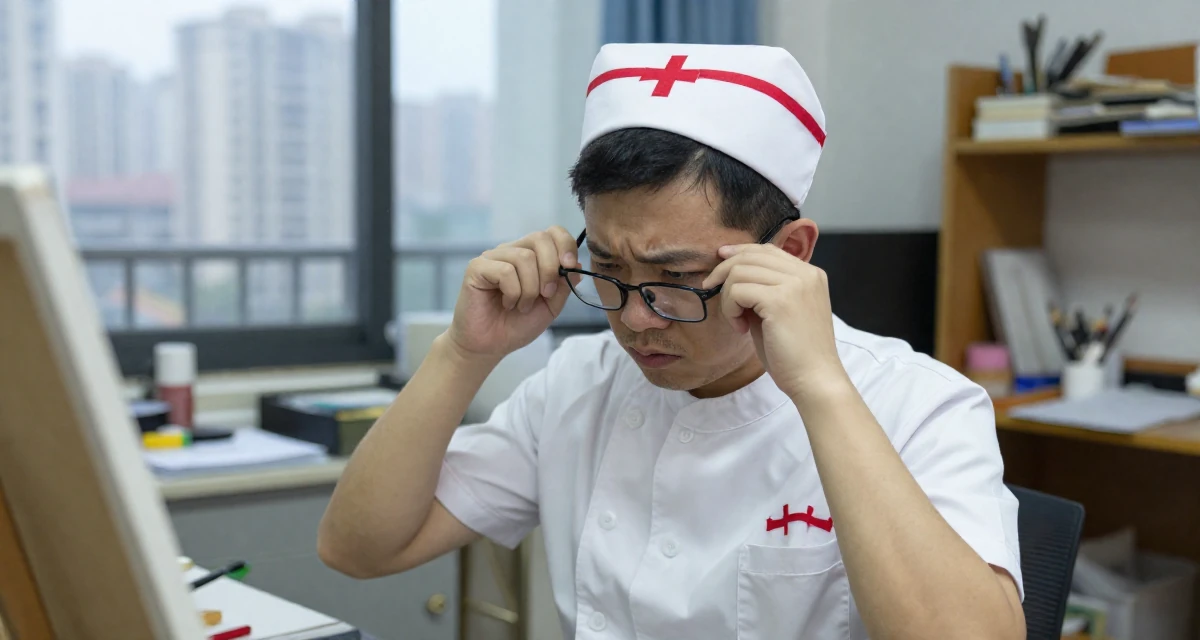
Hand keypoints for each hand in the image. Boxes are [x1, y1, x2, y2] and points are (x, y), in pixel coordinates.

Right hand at [446, 227, 578, 361]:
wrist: (490, 346)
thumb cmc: (517, 325)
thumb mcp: (550, 306)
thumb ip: (563, 285)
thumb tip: (576, 264)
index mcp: (529, 256)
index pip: (551, 232)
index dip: (565, 244)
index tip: (569, 266)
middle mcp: (510, 251)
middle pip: (539, 238)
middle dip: (550, 268)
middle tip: (545, 294)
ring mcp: (492, 258)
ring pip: (524, 257)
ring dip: (530, 288)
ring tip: (522, 306)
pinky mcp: (476, 268)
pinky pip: (505, 271)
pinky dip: (513, 292)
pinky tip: (507, 304)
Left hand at [702, 244, 847, 399]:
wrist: (814, 380)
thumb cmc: (794, 353)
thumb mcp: (780, 312)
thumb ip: (764, 290)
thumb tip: (731, 273)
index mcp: (810, 274)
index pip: (768, 250)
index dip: (740, 251)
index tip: (719, 259)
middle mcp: (806, 274)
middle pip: (751, 255)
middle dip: (723, 270)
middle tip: (710, 288)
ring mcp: (795, 285)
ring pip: (740, 271)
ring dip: (728, 297)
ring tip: (737, 321)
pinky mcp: (780, 300)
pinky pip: (738, 290)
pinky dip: (730, 309)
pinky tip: (740, 328)